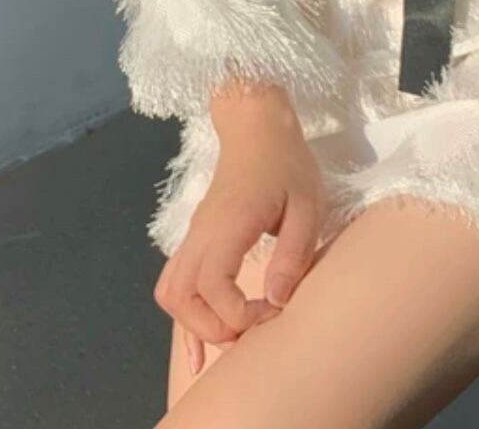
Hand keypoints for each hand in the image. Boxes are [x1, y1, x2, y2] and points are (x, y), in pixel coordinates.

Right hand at [152, 82, 329, 373]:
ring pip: (171, 292)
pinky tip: (197, 349)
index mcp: (229, 224)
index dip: (238, 312)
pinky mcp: (197, 239)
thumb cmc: (287, 164)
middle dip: (213, 327)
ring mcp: (194, 236)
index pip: (212, 284)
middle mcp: (201, 233)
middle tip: (252, 328)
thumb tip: (277, 301)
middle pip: (180, 296)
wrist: (257, 127)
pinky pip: (176, 282)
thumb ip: (292, 253)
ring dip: (196, 323)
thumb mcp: (307, 205)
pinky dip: (184, 317)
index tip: (272, 311)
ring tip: (234, 332)